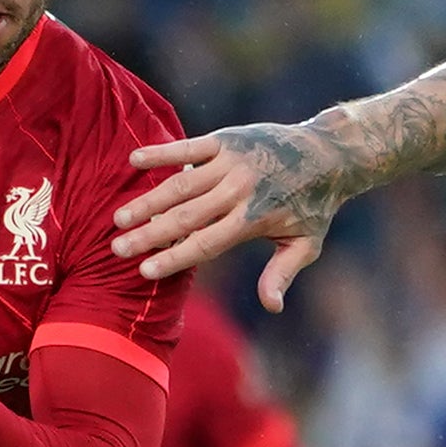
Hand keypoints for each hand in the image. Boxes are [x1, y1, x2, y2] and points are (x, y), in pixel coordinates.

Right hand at [115, 127, 331, 305]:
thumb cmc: (314, 206)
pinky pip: (188, 148)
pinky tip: (134, 161)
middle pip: (185, 217)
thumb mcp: (305, 245)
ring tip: (119, 217)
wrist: (327, 153)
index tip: (145, 271)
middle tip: (118, 249)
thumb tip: (271, 307)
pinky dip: (160, 154)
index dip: (173, 257)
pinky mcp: (227, 140)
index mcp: (253, 219)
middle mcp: (239, 190)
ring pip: (180, 185)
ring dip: (147, 201)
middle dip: (148, 234)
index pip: (205, 243)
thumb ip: (282, 274)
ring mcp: (231, 163)